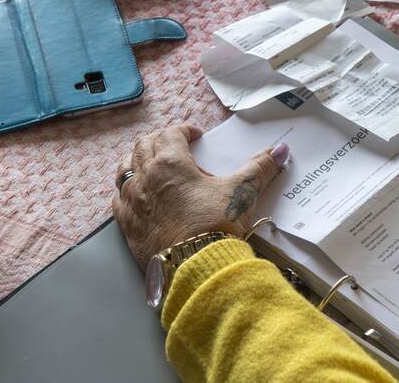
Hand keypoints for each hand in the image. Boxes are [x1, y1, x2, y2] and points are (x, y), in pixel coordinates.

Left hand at [112, 124, 289, 269]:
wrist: (197, 267)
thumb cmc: (216, 225)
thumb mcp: (241, 192)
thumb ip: (260, 168)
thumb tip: (280, 151)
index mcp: (170, 163)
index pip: (170, 134)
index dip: (183, 131)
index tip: (195, 136)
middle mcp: (144, 178)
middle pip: (143, 147)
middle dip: (160, 142)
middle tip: (175, 146)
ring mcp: (132, 203)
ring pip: (124, 170)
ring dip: (137, 162)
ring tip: (151, 166)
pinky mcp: (127, 227)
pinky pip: (118, 201)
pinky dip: (127, 193)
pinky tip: (137, 197)